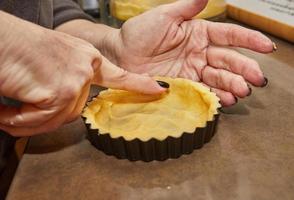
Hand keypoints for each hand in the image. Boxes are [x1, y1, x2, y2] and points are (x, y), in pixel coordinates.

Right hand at [0, 12, 164, 135]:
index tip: (158, 89)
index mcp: (86, 58)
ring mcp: (74, 79)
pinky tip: (5, 110)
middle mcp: (84, 67)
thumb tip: (63, 107)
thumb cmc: (17, 49)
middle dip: (45, 117)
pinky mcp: (59, 91)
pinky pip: (40, 121)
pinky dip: (16, 121)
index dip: (138, 84)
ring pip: (58, 119)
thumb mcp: (52, 63)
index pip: (118, 75)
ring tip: (8, 110)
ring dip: (27, 121)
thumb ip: (67, 84)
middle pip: (75, 110)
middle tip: (20, 112)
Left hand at [100, 0, 273, 105]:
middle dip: (244, 69)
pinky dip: (215, 96)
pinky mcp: (183, 85)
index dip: (248, 40)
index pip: (228, 35)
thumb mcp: (163, 16)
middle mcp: (199, 52)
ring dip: (233, 85)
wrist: (121, 55)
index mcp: (198, 33)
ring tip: (243, 91)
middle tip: (257, 79)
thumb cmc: (139, 33)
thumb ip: (186, 8)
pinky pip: (202, 90)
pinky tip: (226, 100)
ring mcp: (192, 70)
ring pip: (218, 78)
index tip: (265, 46)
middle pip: (227, 60)